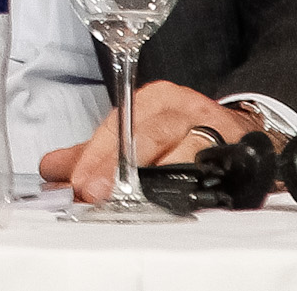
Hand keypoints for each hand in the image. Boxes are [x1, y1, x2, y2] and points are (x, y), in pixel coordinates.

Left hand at [42, 82, 252, 202]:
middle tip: (95, 191)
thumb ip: (94, 154)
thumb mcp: (137, 136)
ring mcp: (212, 125)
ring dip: (157, 175)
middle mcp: (180, 106)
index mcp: (151, 100)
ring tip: (135, 196)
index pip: (117, 126)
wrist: (243, 132)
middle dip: (117, 166)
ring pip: (182, 145)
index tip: (77, 182)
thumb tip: (53, 171)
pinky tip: (185, 192)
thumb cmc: (183, 135)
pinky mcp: (240, 146)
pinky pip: (217, 160)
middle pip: (144, 134)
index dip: (94, 156)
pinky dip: (199, 176)